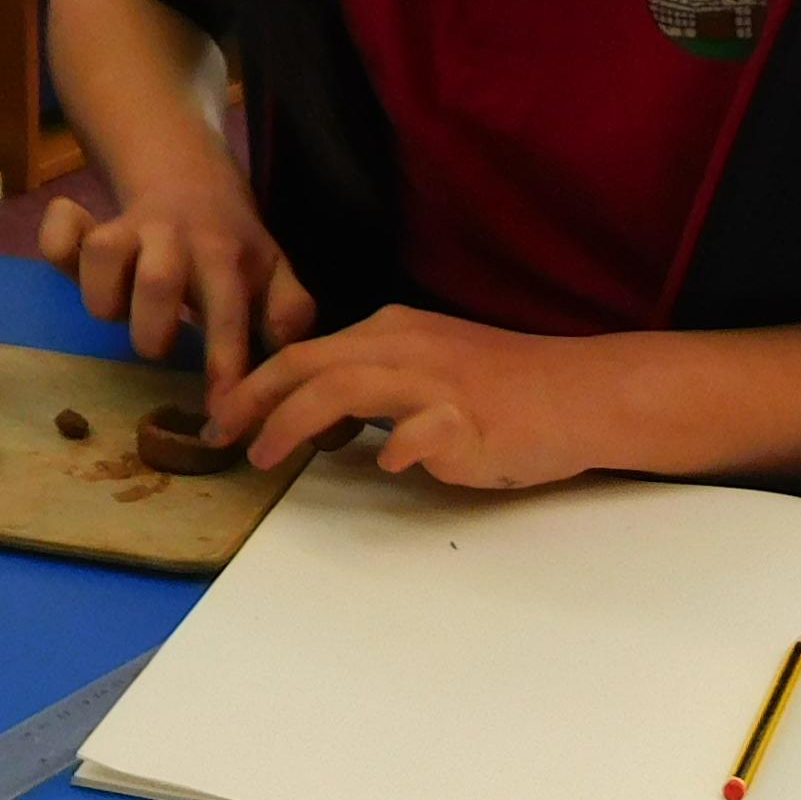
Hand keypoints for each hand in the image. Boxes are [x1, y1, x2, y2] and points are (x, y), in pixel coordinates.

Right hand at [38, 177, 314, 393]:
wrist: (190, 176)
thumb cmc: (230, 245)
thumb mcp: (272, 270)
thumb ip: (288, 308)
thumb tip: (283, 341)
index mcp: (224, 255)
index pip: (227, 311)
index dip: (223, 362)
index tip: (220, 409)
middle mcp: (175, 239)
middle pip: (157, 282)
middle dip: (153, 331)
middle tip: (158, 346)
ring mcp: (128, 230)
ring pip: (102, 255)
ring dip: (105, 298)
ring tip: (120, 312)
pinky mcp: (87, 225)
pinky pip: (59, 237)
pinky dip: (59, 245)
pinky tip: (73, 261)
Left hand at [222, 303, 621, 481]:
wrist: (582, 393)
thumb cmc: (507, 390)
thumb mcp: (429, 372)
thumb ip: (375, 391)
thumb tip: (322, 424)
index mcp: (392, 333)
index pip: (307, 351)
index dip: (255, 383)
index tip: (223, 415)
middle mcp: (405, 347)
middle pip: (309, 363)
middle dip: (253, 399)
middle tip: (218, 435)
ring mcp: (435, 381)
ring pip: (344, 387)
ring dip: (294, 424)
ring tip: (266, 458)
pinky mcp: (468, 419)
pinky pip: (418, 430)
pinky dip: (393, 448)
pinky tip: (383, 466)